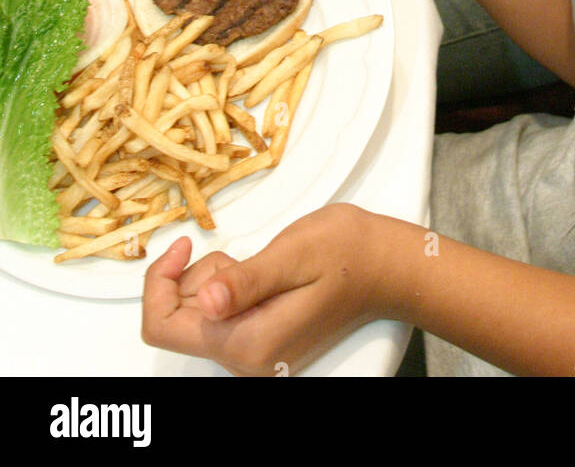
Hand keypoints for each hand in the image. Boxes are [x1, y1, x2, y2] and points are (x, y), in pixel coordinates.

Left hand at [142, 205, 390, 376]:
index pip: (163, 326)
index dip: (160, 281)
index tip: (184, 243)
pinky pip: (220, 316)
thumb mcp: (294, 254)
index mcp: (248, 342)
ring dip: (212, 281)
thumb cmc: (347, 252)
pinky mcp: (263, 342)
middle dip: (193, 278)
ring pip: (197, 316)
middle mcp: (247, 359)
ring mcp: (255, 354)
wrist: (386, 266)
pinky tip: (258, 274)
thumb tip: (208, 300)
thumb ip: (248, 281)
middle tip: (237, 253)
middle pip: (178, 321)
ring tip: (256, 264)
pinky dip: (227, 288)